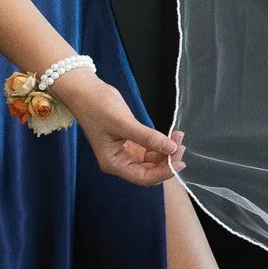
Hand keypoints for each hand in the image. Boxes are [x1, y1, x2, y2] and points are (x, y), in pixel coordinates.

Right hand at [51, 68, 185, 186]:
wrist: (86, 91)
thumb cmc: (98, 108)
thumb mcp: (124, 123)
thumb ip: (148, 137)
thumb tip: (172, 149)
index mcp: (114, 163)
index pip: (143, 177)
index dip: (163, 173)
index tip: (180, 162)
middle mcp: (120, 161)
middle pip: (149, 171)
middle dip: (167, 161)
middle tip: (181, 145)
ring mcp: (126, 152)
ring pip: (152, 160)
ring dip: (167, 151)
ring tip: (178, 136)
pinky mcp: (131, 141)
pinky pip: (151, 148)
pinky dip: (162, 143)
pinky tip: (172, 135)